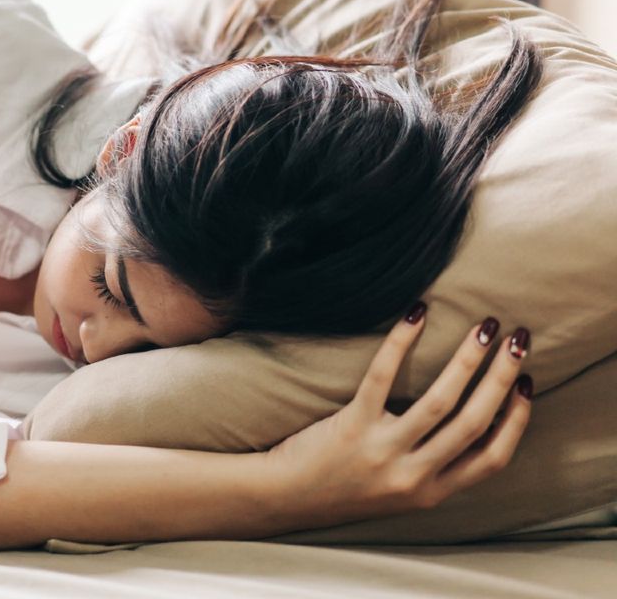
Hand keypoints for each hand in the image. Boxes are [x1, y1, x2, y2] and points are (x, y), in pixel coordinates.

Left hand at [266, 303, 532, 527]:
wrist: (287, 497)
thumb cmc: (344, 485)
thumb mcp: (401, 490)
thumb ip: (434, 466)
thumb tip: (473, 419)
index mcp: (431, 492)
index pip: (493, 458)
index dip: (515, 419)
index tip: (525, 384)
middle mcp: (412, 476)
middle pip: (473, 423)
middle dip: (502, 378)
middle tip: (518, 341)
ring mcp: (383, 452)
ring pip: (439, 402)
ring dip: (468, 360)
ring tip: (484, 326)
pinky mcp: (351, 427)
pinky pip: (382, 378)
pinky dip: (401, 343)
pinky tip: (417, 315)